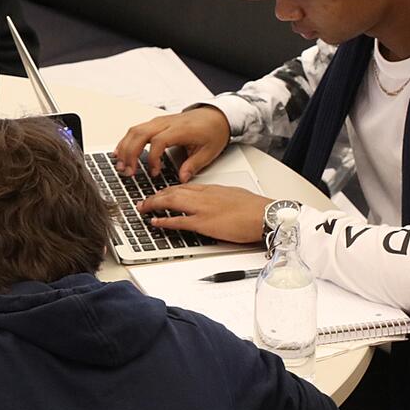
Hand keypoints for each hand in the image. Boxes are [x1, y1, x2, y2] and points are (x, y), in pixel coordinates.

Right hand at [112, 106, 229, 181]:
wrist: (216, 115)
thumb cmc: (213, 130)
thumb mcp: (209, 151)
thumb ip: (193, 165)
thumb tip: (182, 178)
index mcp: (181, 129)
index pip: (158, 141)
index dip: (153, 158)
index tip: (154, 172)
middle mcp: (167, 123)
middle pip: (140, 134)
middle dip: (130, 154)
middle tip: (128, 172)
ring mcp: (160, 121)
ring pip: (135, 130)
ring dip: (125, 148)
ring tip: (120, 165)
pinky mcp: (156, 123)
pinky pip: (136, 129)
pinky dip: (126, 141)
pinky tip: (121, 152)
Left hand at [138, 183, 272, 244]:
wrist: (266, 214)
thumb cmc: (255, 207)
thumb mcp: (233, 195)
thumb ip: (219, 197)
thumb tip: (212, 202)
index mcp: (211, 188)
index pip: (184, 186)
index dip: (168, 190)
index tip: (159, 193)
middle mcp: (204, 195)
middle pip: (173, 192)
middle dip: (155, 196)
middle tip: (144, 201)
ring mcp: (203, 209)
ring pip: (172, 202)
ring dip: (154, 205)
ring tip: (143, 208)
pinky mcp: (205, 223)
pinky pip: (179, 221)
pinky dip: (165, 221)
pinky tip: (155, 222)